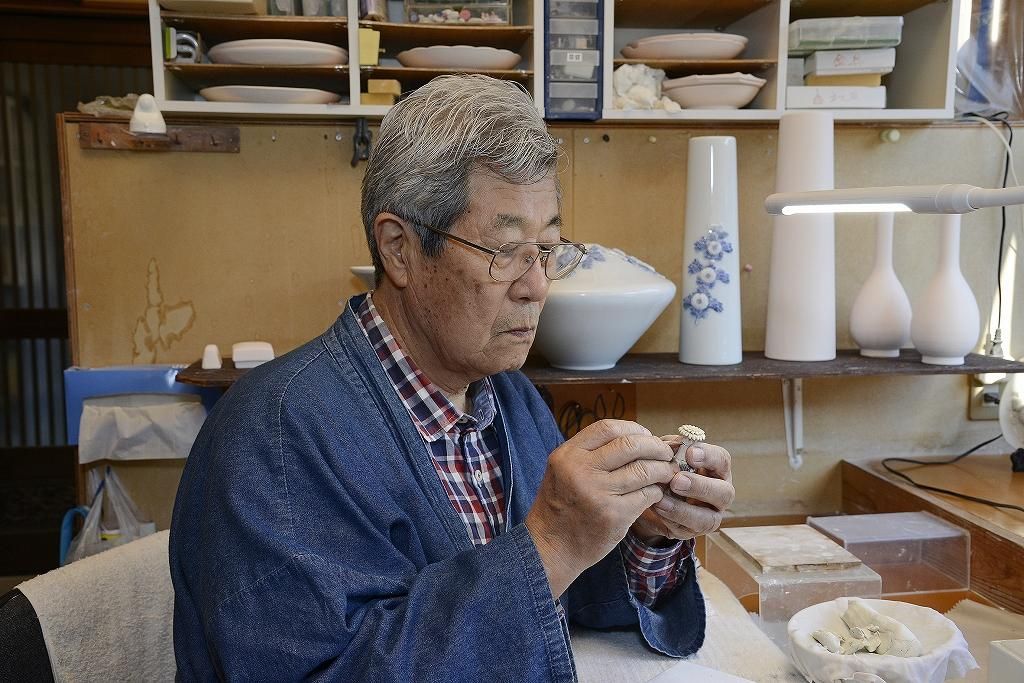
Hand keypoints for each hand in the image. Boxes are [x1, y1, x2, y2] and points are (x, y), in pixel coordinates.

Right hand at [525, 419, 677, 596]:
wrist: (552, 546)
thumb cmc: (562, 506)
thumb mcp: (563, 470)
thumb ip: (591, 452)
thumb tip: (636, 437)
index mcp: (567, 455)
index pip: (608, 427)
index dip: (634, 428)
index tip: (646, 436)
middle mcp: (581, 470)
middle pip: (630, 445)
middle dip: (655, 446)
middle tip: (665, 453)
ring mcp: (598, 493)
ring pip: (645, 469)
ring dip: (662, 470)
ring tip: (666, 473)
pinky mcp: (614, 515)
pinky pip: (648, 495)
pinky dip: (657, 492)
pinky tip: (655, 494)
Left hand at [629, 436, 733, 544]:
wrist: (650, 495)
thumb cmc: (665, 469)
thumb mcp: (666, 455)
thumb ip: (669, 448)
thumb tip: (667, 446)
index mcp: (716, 469)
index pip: (722, 460)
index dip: (708, 456)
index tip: (690, 452)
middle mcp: (720, 492)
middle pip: (724, 492)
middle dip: (700, 487)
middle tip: (677, 480)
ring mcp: (710, 514)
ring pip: (708, 519)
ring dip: (683, 509)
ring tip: (661, 500)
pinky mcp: (694, 531)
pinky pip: (687, 530)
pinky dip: (670, 520)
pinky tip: (657, 509)